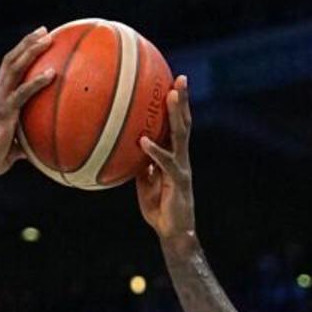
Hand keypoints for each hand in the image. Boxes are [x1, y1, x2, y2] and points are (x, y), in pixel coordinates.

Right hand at [0, 28, 57, 181]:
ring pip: (14, 68)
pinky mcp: (3, 113)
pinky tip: (52, 74)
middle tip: (45, 31)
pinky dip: (37, 82)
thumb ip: (24, 142)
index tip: (37, 40)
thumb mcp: (12, 147)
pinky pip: (22, 93)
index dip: (21, 53)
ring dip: (31, 51)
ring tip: (48, 40)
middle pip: (11, 60)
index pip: (9, 69)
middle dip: (27, 43)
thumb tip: (37, 149)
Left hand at [133, 77, 195, 244]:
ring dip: (177, 114)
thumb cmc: (159, 209)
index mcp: (175, 156)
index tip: (171, 83)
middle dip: (183, 100)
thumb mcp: (144, 182)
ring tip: (171, 95)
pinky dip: (154, 151)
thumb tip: (127, 149)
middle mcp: (182, 157)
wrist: (173, 233)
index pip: (177, 125)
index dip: (176, 106)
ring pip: (181, 135)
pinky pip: (166, 163)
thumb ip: (140, 165)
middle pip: (184, 122)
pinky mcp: (178, 182)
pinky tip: (143, 141)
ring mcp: (182, 168)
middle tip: (180, 78)